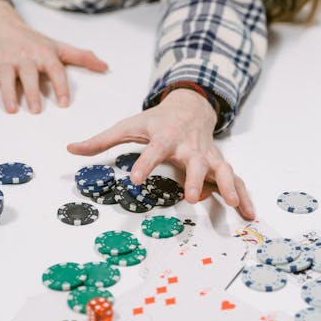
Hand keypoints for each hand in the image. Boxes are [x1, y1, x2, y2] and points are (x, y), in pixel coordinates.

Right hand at [0, 0, 108, 112]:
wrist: (2, 26)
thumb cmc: (34, 42)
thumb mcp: (58, 47)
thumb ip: (82, 57)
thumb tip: (105, 67)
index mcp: (44, 53)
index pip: (54, 69)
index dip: (60, 86)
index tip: (64, 103)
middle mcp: (25, 57)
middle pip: (29, 74)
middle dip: (32, 91)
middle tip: (36, 110)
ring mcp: (5, 60)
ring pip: (6, 77)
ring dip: (8, 94)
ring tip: (13, 110)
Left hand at [67, 88, 254, 219]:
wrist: (189, 107)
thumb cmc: (156, 121)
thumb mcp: (128, 126)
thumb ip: (101, 140)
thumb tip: (71, 149)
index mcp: (165, 136)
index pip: (152, 150)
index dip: (144, 164)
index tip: (135, 180)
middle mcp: (189, 146)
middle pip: (195, 162)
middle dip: (196, 178)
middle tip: (192, 196)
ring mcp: (208, 155)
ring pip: (222, 170)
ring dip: (229, 186)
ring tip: (233, 205)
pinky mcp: (220, 163)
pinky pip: (236, 180)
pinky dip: (245, 196)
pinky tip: (249, 214)